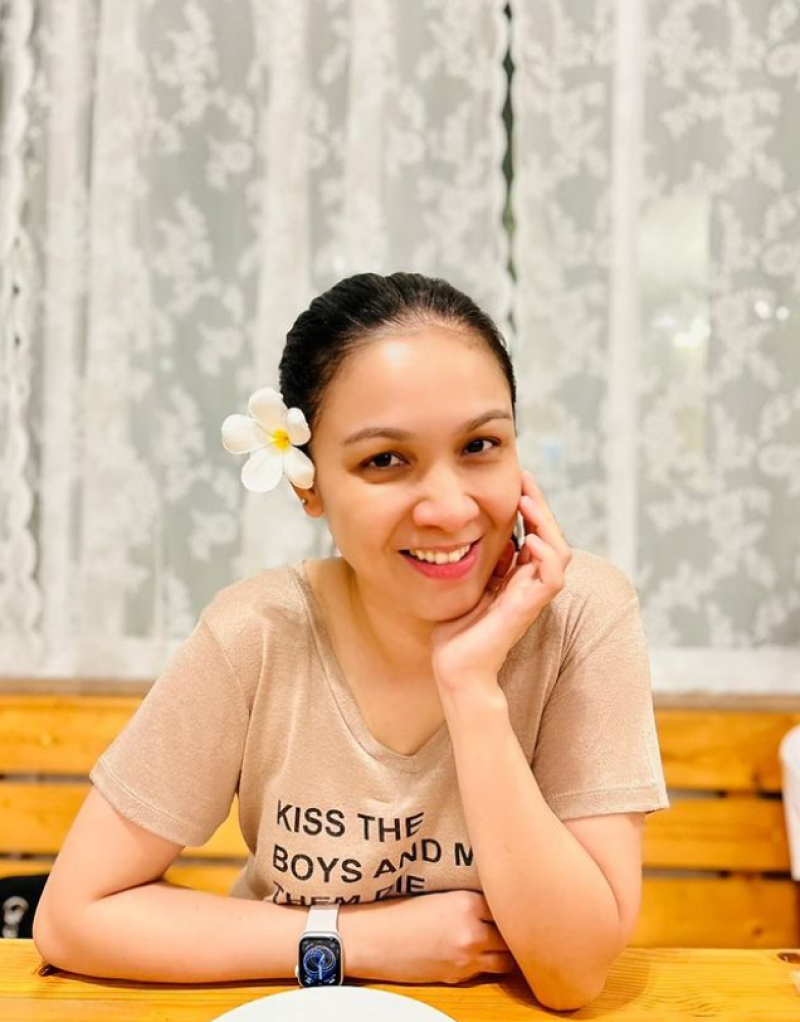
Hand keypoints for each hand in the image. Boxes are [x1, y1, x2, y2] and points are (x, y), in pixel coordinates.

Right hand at [339, 890, 515, 984]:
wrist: (373, 940)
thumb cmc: (399, 912)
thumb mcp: (438, 895)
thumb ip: (468, 900)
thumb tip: (494, 902)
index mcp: (465, 903)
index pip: (506, 905)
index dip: (510, 904)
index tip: (513, 902)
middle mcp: (471, 931)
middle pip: (512, 934)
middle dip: (514, 930)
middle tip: (517, 923)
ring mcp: (466, 957)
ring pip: (507, 960)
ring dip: (507, 951)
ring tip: (506, 942)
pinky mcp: (458, 976)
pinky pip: (486, 971)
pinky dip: (488, 963)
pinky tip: (482, 953)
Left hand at [431, 471, 572, 692]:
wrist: (455, 669)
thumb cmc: (458, 631)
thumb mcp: (469, 583)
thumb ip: (484, 561)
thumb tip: (484, 529)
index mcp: (518, 576)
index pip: (536, 532)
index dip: (531, 506)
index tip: (519, 480)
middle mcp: (530, 583)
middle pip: (552, 536)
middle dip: (540, 505)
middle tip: (524, 481)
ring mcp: (531, 596)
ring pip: (560, 552)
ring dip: (547, 524)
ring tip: (527, 503)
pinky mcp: (527, 609)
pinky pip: (552, 578)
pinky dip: (547, 557)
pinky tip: (529, 540)